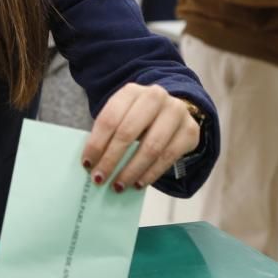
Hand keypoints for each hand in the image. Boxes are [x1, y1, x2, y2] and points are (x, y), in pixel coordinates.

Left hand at [81, 83, 199, 191]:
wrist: (172, 111)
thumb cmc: (138, 118)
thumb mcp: (122, 116)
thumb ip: (109, 134)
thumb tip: (92, 164)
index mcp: (131, 91)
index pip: (109, 119)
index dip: (96, 144)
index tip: (87, 164)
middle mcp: (155, 97)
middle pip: (128, 132)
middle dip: (111, 159)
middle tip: (100, 179)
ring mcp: (176, 112)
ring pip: (150, 147)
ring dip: (131, 171)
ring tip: (118, 186)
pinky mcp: (190, 130)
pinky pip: (168, 157)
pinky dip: (151, 173)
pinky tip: (138, 183)